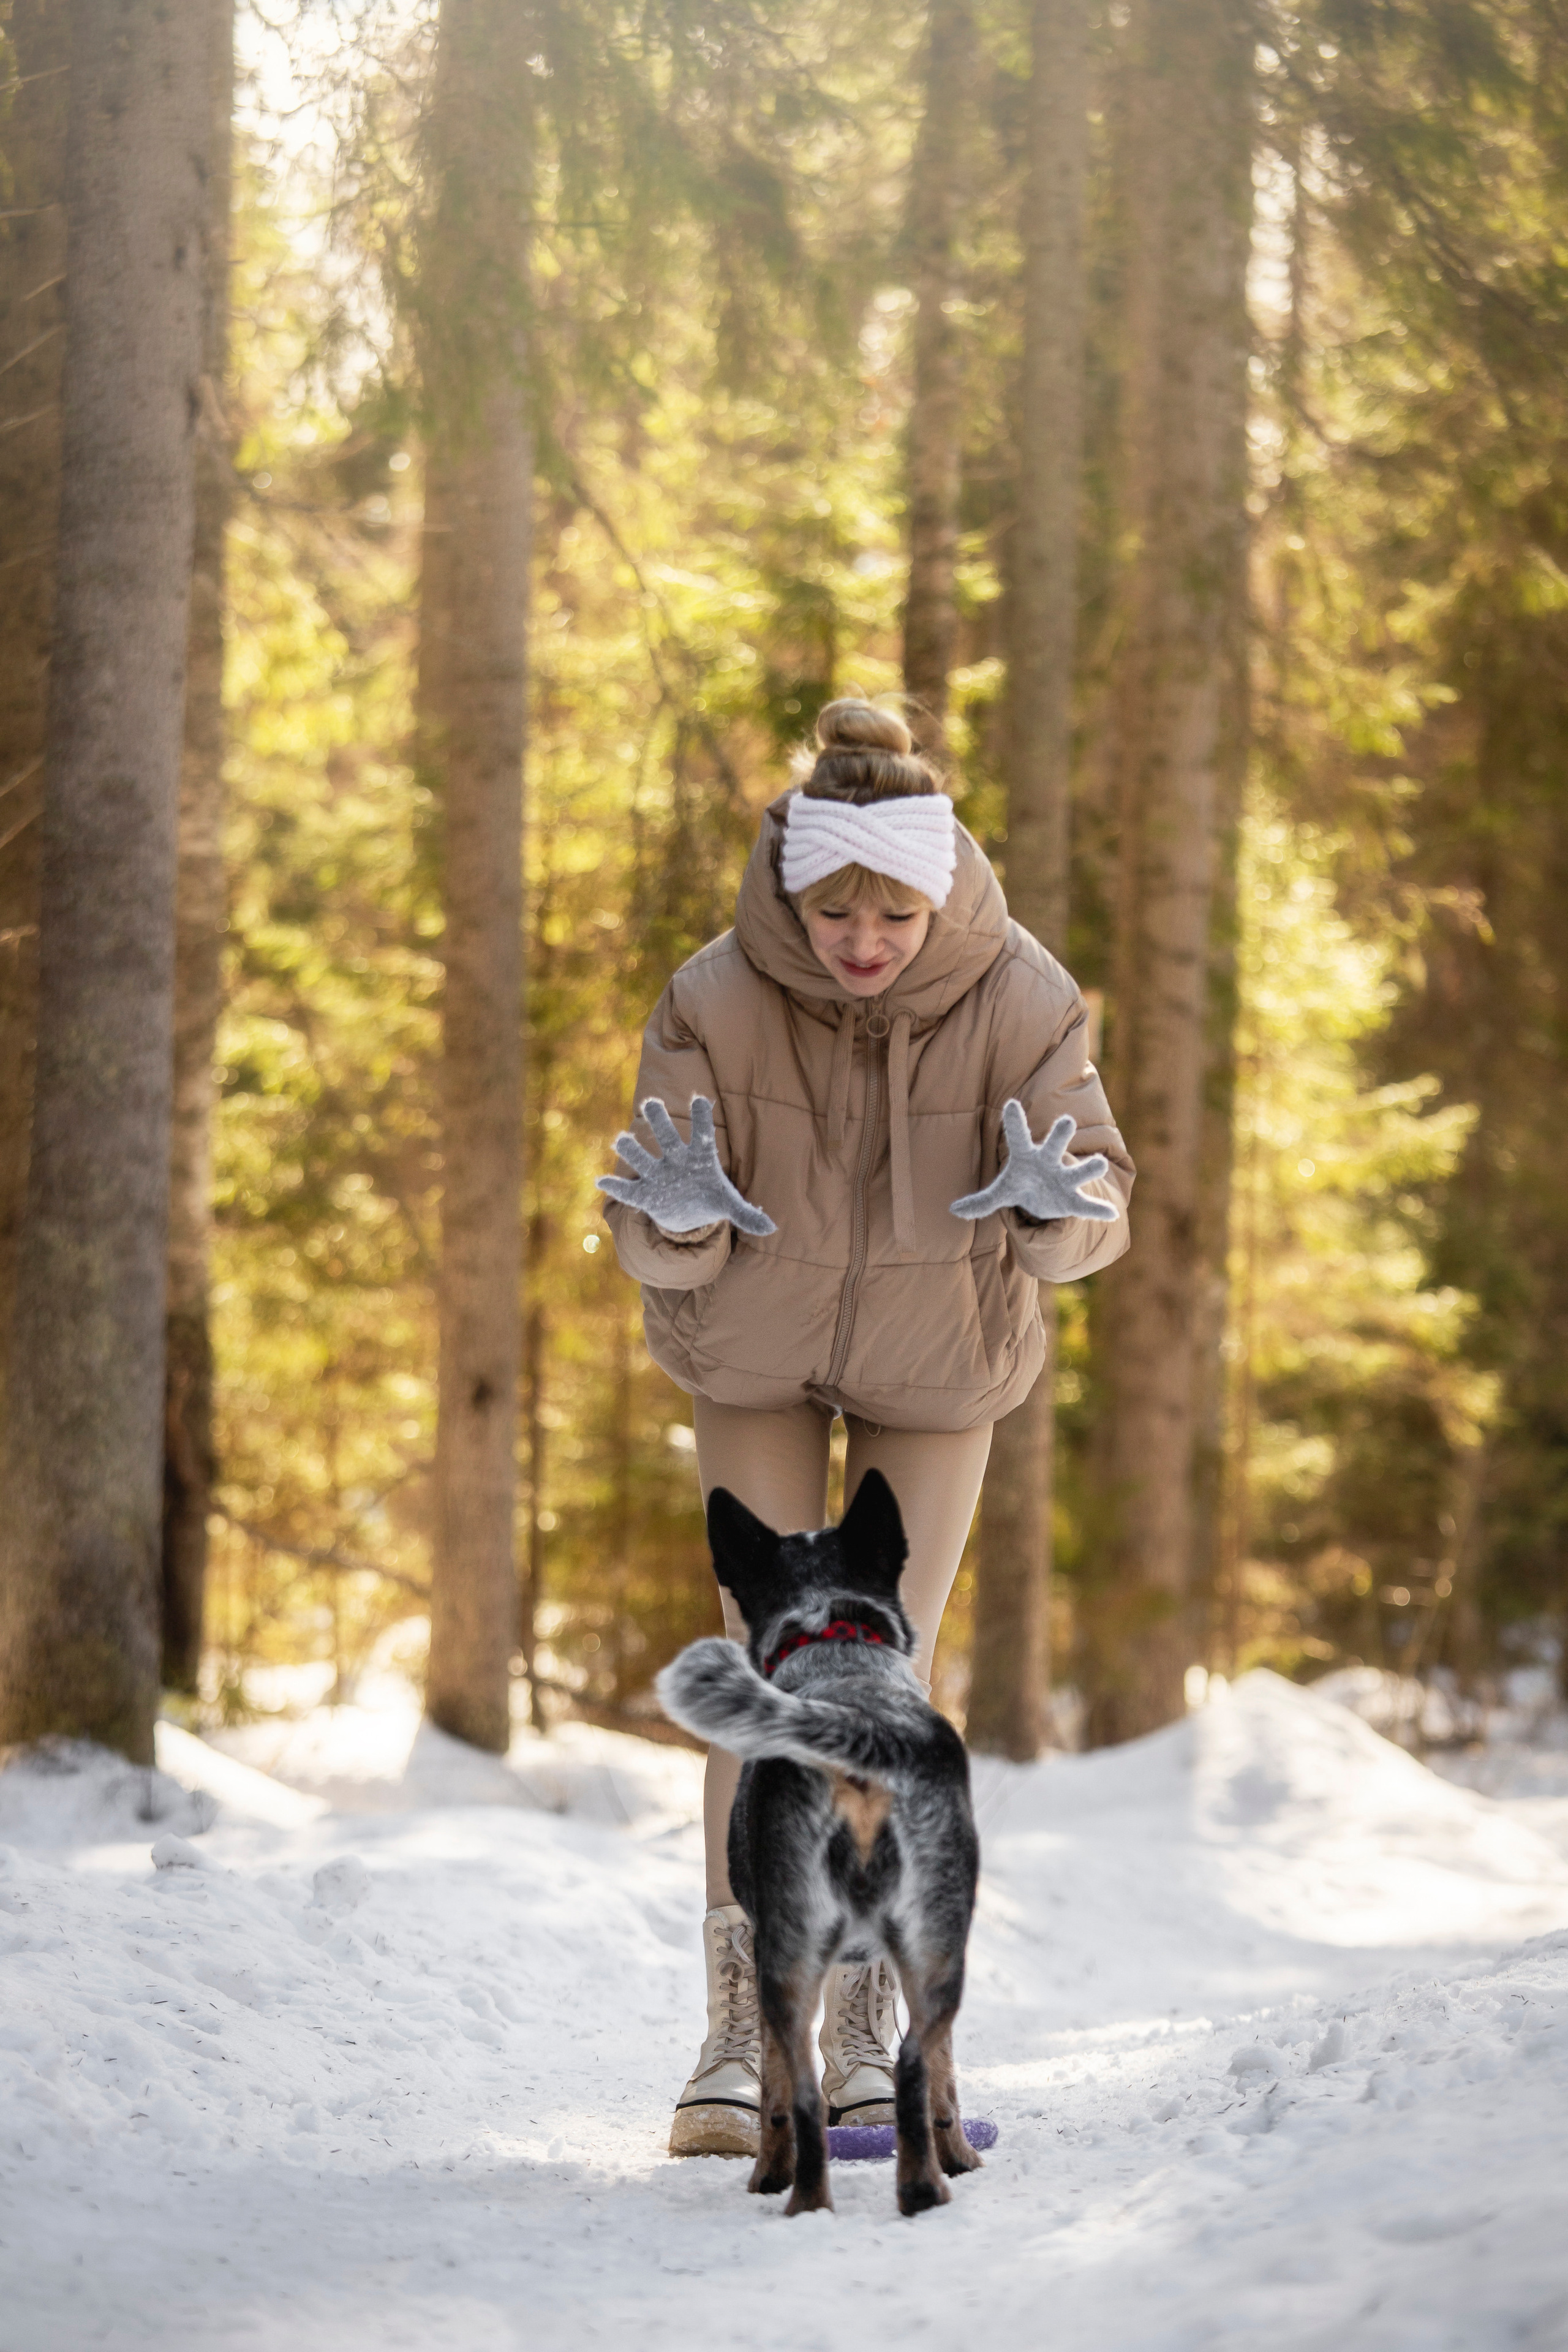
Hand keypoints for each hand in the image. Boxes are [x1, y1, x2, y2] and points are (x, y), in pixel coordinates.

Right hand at [596, 1096, 776, 1237]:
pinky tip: (600, 1182)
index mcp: (699, 1159)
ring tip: (622, 1141)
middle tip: (650, 1103)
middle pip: (667, 1138)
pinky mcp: (645, 1195)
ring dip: (632, 1151)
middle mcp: (675, 1161)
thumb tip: (771, 1227)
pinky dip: (615, 1189)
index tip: (701, 1100)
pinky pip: (628, 1192)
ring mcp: (658, 1177)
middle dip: (658, 1122)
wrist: (688, 1213)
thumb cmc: (710, 1198)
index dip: (702, 1119)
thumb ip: (747, 1214)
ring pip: (643, 1160)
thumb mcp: (730, 1205)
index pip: (702, 1135)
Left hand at [949, 1103, 1117, 1225]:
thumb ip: (980, 1201)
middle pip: (1055, 1145)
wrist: (1044, 1199)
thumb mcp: (1000, 1192)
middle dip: (1060, 1134)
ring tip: (1098, 1164)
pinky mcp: (1073, 1200)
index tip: (1010, 1104)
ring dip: (1089, 1168)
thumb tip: (954, 1210)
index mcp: (1027, 1156)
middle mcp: (1049, 1162)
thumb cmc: (1021, 1185)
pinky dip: (1098, 1210)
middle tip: (1065, 1122)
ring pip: (1079, 1171)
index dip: (1014, 1122)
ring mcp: (1064, 1179)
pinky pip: (1087, 1206)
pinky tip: (1111, 1214)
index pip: (1018, 1136)